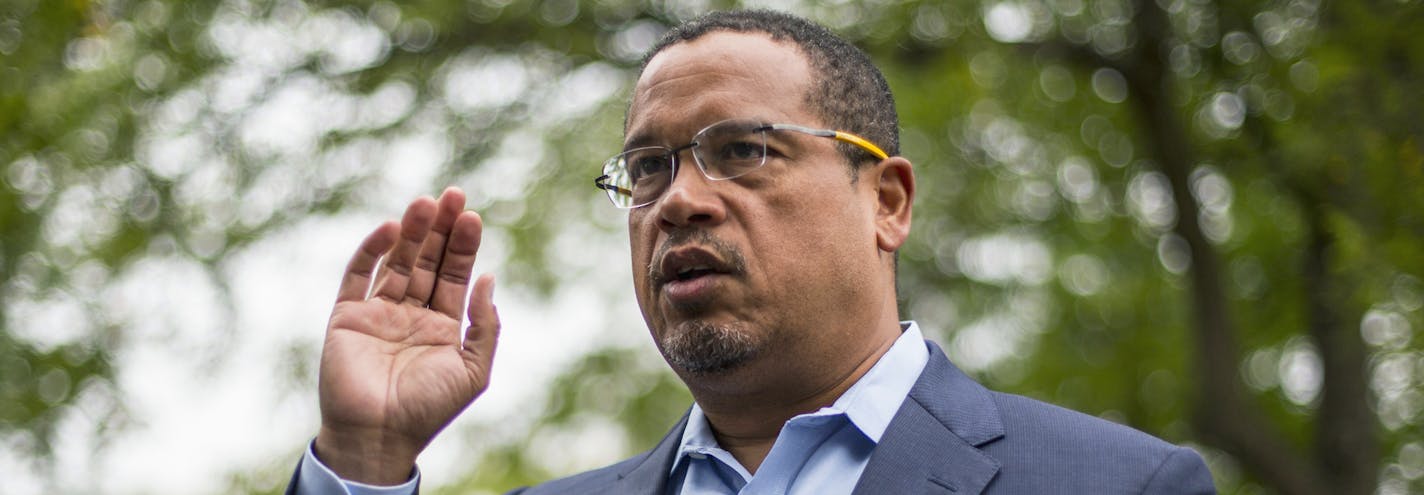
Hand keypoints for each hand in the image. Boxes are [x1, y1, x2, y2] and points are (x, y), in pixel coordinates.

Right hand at [313, 187, 499, 484]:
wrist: (379, 436)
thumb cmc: (429, 408)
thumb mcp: (473, 369)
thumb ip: (486, 325)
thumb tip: (489, 279)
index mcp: (443, 327)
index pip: (455, 275)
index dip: (464, 245)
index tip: (472, 216)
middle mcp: (411, 314)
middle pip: (429, 261)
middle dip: (441, 229)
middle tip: (454, 194)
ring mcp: (378, 313)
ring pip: (398, 262)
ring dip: (412, 231)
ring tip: (427, 201)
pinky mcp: (347, 317)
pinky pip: (359, 276)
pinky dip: (373, 250)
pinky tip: (392, 229)